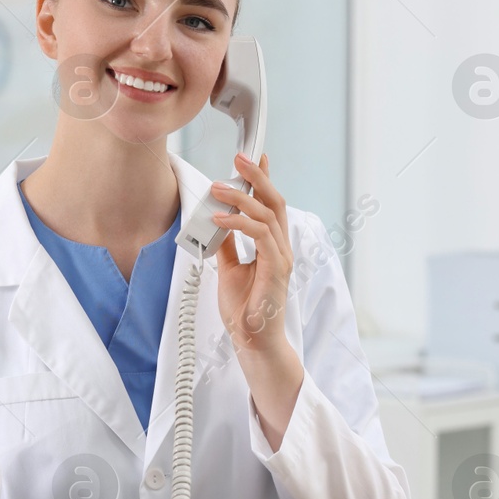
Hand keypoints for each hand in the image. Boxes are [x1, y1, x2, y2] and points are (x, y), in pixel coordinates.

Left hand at [211, 152, 293, 355]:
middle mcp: (280, 248)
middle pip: (274, 202)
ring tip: (218, 189)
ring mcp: (281, 257)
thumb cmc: (245, 309)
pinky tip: (219, 219)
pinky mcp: (276, 268)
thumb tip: (216, 221)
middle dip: (257, 177)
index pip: (270, 206)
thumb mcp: (229, 268)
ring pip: (267, 215)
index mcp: (272, 246)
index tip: (255, 158)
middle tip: (239, 158)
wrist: (252, 340)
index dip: (264, 180)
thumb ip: (227, 244)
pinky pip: (260, 236)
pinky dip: (239, 223)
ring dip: (241, 198)